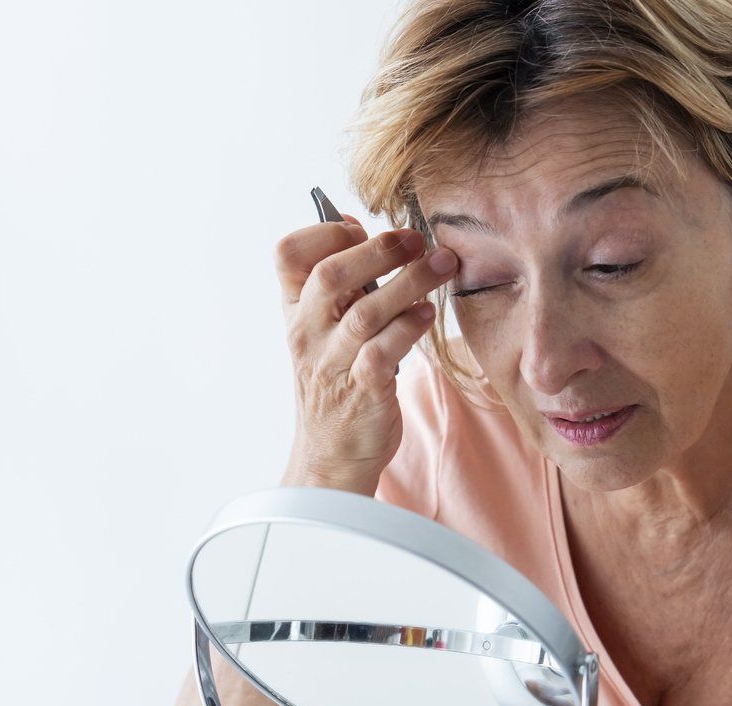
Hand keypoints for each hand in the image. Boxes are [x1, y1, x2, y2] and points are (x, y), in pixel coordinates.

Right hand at [275, 216, 457, 489]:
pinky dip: (409, 327)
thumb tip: (351, 223)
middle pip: (331, 276)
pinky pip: (384, 351)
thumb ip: (337, 281)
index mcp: (294, 311)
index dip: (324, 232)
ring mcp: (332, 363)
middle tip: (418, 239)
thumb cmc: (336, 382)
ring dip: (409, 283)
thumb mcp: (324, 328)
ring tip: (443, 266)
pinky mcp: (362, 390)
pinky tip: (429, 313)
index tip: (360, 227)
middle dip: (379, 250)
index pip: (288, 255)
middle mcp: (307, 334)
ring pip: (365, 312)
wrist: (331, 455)